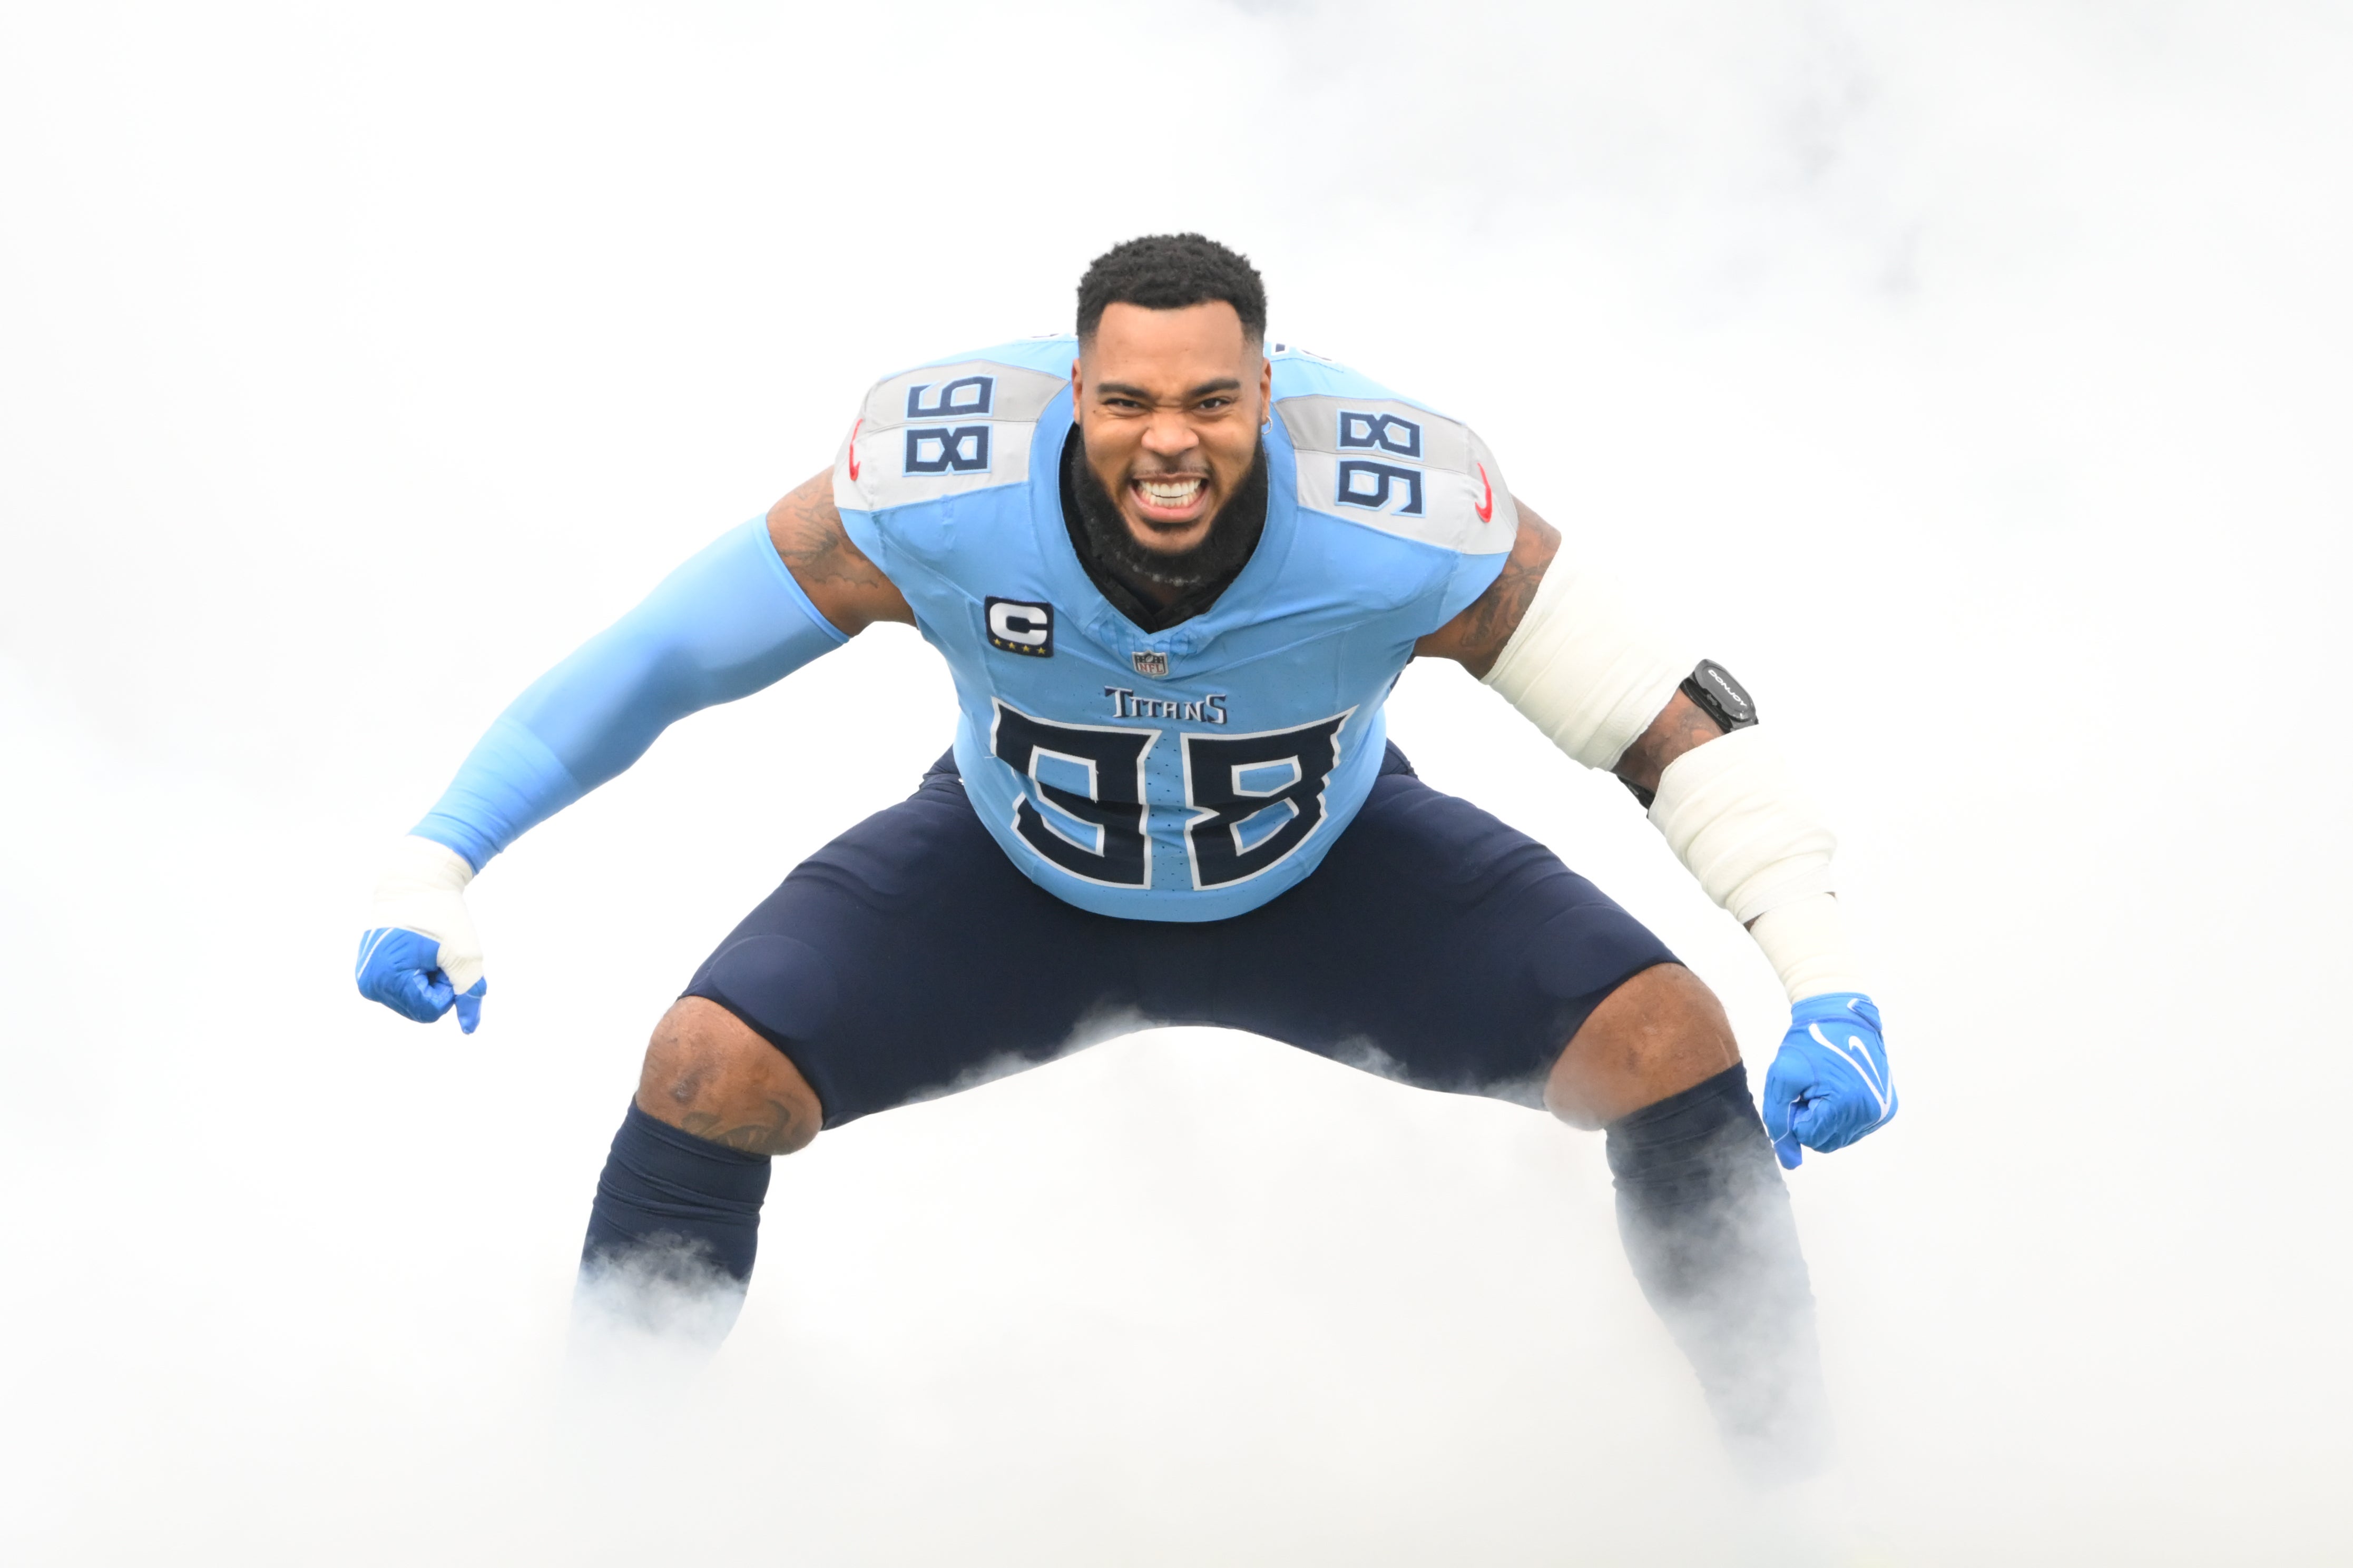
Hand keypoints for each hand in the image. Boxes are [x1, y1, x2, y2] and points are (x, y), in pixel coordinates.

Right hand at [355, 836, 487, 1032]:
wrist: (415, 881)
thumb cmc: (443, 916)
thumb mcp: (465, 956)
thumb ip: (469, 995)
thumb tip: (470, 1030)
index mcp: (387, 979)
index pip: (430, 1011)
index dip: (448, 988)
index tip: (445, 959)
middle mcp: (369, 983)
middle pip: (419, 1010)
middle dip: (436, 986)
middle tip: (436, 954)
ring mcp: (366, 978)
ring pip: (411, 1002)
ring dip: (426, 982)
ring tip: (425, 951)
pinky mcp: (369, 972)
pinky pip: (401, 990)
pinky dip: (415, 977)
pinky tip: (414, 952)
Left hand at [1761, 993, 1892, 1168]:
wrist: (1841, 1016)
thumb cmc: (1808, 1044)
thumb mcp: (1782, 1078)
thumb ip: (1780, 1122)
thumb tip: (1791, 1163)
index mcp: (1847, 1104)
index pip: (1808, 1137)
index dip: (1796, 1113)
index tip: (1800, 1090)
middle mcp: (1871, 1112)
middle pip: (1825, 1142)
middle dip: (1810, 1119)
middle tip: (1809, 1089)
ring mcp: (1882, 1112)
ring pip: (1840, 1139)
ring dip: (1825, 1119)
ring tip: (1824, 1087)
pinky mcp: (1887, 1109)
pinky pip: (1855, 1129)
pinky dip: (1841, 1117)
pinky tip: (1839, 1090)